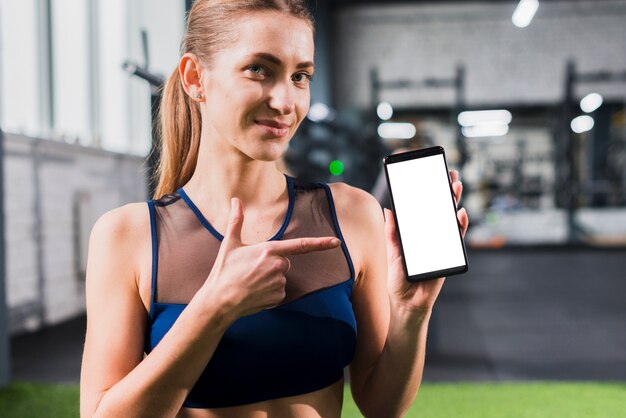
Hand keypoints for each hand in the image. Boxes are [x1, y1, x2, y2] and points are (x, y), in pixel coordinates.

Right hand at [200, 198, 340, 319]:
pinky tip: (255, 294)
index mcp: (269, 250)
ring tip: (250, 282)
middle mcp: (278, 266)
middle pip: (285, 262)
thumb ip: (236, 220)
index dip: (321, 243)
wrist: (220, 300)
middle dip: (273, 264)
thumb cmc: (223, 271)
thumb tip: (235, 200)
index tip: (336, 242)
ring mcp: (279, 283)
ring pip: (281, 277)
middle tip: (251, 270)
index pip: (301, 245)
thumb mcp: (230, 244)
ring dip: (270, 279)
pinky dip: (269, 293)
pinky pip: (279, 292)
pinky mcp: (278, 297)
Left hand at [385, 170, 468, 312]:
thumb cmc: (399, 278)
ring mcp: (441, 245)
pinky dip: (459, 226)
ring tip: (455, 187)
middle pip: (440, 210)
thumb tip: (389, 210)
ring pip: (450, 220)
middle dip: (446, 192)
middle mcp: (431, 236)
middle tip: (450, 174)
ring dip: (454, 204)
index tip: (432, 176)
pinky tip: (460, 213)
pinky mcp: (448, 255)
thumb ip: (392, 232)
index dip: (429, 193)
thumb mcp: (393, 251)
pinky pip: (456, 239)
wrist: (407, 301)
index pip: (425, 209)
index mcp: (418, 233)